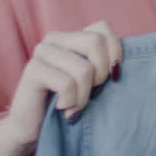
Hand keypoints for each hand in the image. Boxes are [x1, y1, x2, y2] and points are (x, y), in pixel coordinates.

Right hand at [0, 21, 121, 155]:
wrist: (34, 128)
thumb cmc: (70, 103)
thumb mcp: (94, 82)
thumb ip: (107, 65)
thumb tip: (123, 63)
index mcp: (72, 37)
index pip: (103, 27)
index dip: (114, 51)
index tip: (111, 77)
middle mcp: (55, 39)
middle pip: (95, 42)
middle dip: (101, 73)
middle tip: (92, 92)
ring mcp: (42, 52)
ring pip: (83, 68)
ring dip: (85, 95)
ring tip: (76, 105)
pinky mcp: (32, 70)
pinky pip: (67, 84)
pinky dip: (71, 102)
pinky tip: (63, 108)